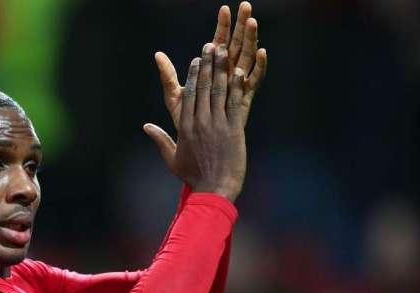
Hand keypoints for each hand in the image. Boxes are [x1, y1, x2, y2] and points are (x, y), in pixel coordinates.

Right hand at [146, 43, 251, 201]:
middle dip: (207, 65)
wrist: (214, 190)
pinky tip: (238, 72)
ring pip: (218, 91)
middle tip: (211, 47)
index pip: (188, 94)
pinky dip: (236, 86)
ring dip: (221, 69)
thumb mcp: (172, 159)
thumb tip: (145, 127)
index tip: (196, 60)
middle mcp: (200, 122)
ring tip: (224, 52)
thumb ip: (160, 140)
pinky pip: (234, 103)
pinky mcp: (233, 130)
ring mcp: (217, 125)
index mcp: (185, 127)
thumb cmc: (194, 177)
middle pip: (202, 87)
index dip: (193, 74)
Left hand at [154, 2, 265, 129]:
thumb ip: (168, 77)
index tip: (225, 8)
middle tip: (245, 5)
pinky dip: (260, 67)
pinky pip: (254, 82)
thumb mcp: (174, 99)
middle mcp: (226, 78)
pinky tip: (262, 52)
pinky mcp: (244, 102)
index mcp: (211, 74)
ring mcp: (237, 88)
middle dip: (240, 26)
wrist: (200, 152)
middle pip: (235, 46)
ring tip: (253, 21)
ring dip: (251, 40)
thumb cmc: (187, 126)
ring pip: (247, 59)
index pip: (217, 44)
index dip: (222, 26)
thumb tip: (157, 54)